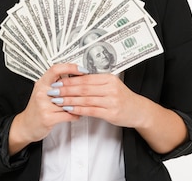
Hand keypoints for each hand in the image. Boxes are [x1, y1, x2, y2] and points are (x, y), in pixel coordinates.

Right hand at [8, 63, 87, 154]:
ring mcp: (44, 105)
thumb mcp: (42, 92)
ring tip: (86, 103)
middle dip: (80, 88)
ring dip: (80, 104)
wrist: (25, 126)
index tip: (82, 69)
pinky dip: (76, 115)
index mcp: (41, 83)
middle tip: (90, 88)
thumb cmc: (36, 108)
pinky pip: (68, 114)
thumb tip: (74, 77)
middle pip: (66, 86)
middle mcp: (42, 93)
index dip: (70, 67)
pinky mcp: (48, 118)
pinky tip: (79, 114)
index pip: (55, 69)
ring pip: (69, 102)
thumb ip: (55, 84)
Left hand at [49, 69, 188, 153]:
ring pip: (85, 99)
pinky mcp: (111, 113)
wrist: (138, 110)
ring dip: (69, 100)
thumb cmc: (122, 97)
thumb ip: (96, 82)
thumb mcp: (111, 85)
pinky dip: (78, 110)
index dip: (70, 80)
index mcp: (109, 78)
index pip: (85, 78)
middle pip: (84, 88)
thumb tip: (75, 78)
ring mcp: (111, 101)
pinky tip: (69, 109)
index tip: (57, 81)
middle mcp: (111, 88)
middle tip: (53, 91)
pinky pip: (91, 110)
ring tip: (57, 101)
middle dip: (66, 89)